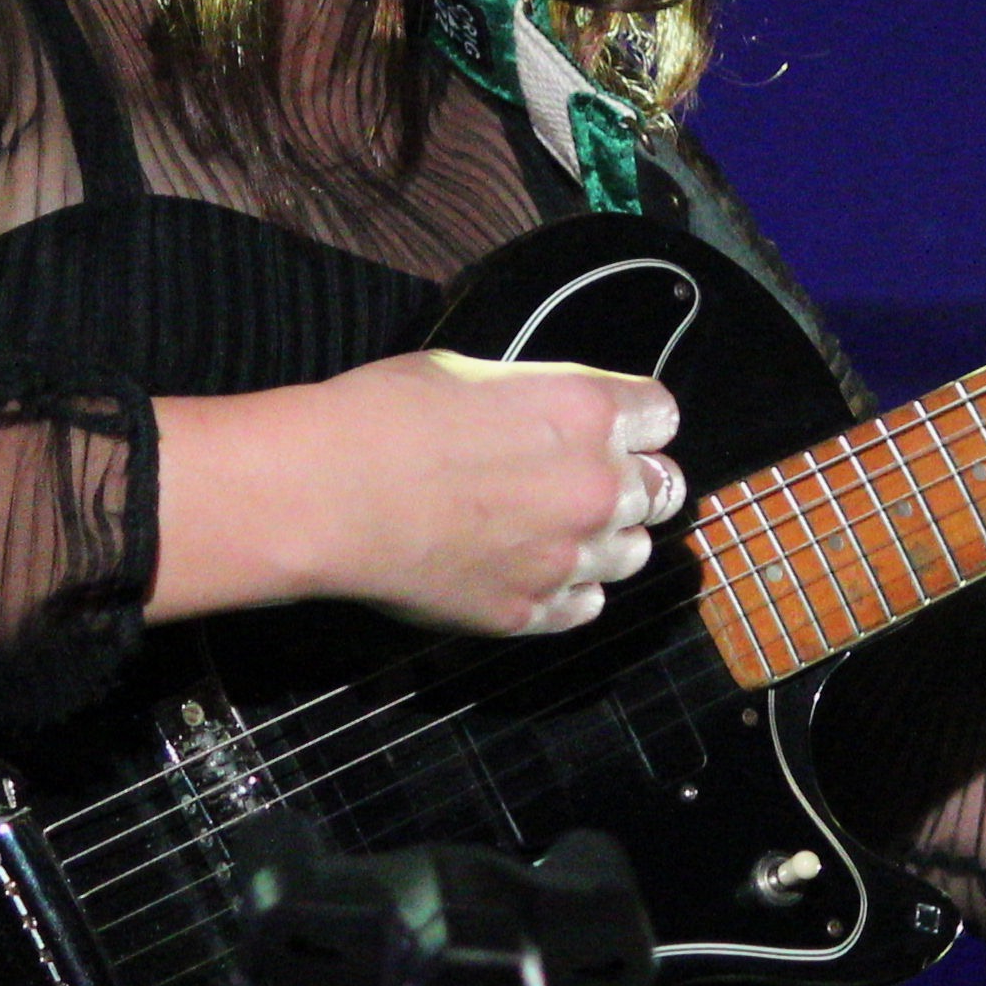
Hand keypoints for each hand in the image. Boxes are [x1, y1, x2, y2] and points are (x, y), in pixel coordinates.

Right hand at [152, 352, 685, 635]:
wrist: (324, 494)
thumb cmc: (379, 416)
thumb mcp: (472, 374)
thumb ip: (537, 401)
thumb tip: (549, 419)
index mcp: (586, 412)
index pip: (662, 416)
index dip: (637, 421)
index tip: (617, 428)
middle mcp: (595, 487)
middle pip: (662, 489)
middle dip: (632, 480)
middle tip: (587, 479)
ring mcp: (565, 557)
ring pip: (631, 553)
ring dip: (606, 538)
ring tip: (559, 529)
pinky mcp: (528, 611)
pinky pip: (584, 605)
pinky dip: (570, 589)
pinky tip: (535, 569)